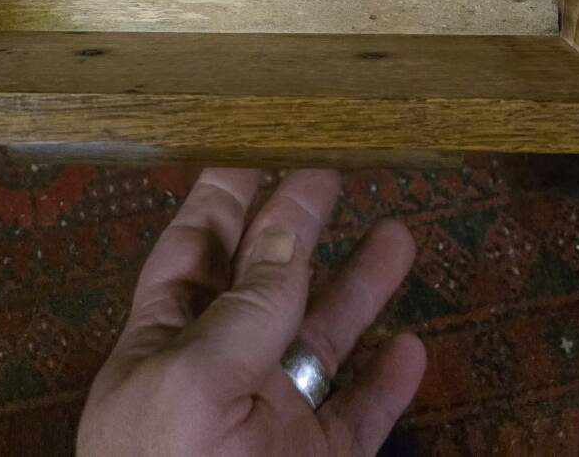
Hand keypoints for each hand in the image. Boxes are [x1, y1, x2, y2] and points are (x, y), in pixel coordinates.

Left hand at [77, 168, 425, 455]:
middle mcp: (218, 376)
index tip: (267, 150)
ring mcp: (270, 428)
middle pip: (268, 282)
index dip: (229, 197)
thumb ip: (246, 305)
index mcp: (164, 346)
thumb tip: (284, 219)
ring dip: (362, 288)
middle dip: (302, 227)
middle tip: (341, 173)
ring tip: (402, 234)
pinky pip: (356, 418)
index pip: (197, 250)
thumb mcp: (194, 384)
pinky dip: (387, 383)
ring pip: (324, 343)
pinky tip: (414, 346)